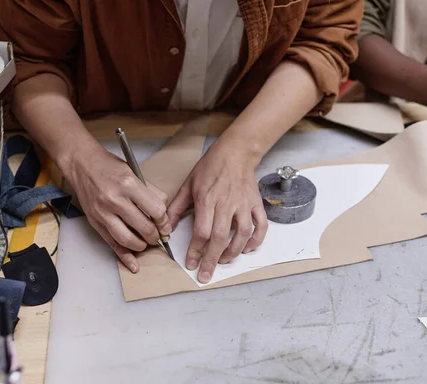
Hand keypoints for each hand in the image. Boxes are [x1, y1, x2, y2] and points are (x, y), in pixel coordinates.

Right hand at [64, 144, 171, 272]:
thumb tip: (164, 213)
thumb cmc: (109, 166)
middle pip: (144, 227)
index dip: (164, 220)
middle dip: (156, 235)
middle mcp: (115, 200)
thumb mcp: (134, 172)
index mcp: (129, 185)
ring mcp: (103, 213)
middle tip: (158, 235)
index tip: (165, 223)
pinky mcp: (95, 222)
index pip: (156, 210)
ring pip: (129, 239)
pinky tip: (134, 265)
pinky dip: (124, 256)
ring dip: (142, 245)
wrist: (82, 164)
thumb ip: (151, 192)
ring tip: (147, 242)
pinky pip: (112, 243)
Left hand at [168, 139, 267, 283]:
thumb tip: (166, 228)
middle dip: (212, 259)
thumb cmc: (210, 167)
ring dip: (233, 252)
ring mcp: (243, 204)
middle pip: (220, 237)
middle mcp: (226, 203)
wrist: (235, 152)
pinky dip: (256, 240)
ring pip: (242, 234)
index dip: (196, 250)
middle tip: (206, 274)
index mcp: (207, 199)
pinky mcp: (255, 204)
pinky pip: (260, 226)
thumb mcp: (188, 185)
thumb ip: (176, 208)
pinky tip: (247, 249)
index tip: (191, 263)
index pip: (202, 231)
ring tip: (224, 261)